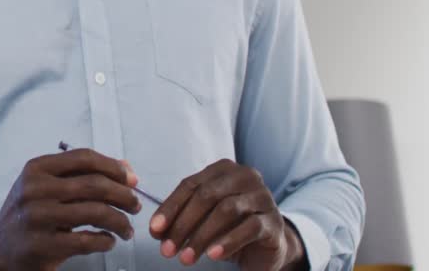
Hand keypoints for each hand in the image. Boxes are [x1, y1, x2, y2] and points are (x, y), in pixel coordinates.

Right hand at [0, 148, 141, 270]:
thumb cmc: (27, 214)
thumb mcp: (44, 186)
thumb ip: (79, 175)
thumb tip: (124, 167)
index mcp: (37, 169)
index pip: (84, 158)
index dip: (114, 167)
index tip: (131, 179)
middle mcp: (35, 189)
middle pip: (95, 184)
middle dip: (124, 195)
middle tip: (135, 205)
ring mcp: (38, 217)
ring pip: (96, 212)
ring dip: (120, 221)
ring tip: (126, 228)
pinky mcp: (43, 245)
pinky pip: (88, 240)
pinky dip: (106, 240)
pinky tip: (109, 240)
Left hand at [149, 160, 304, 269]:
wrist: (266, 245)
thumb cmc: (230, 227)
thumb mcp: (202, 220)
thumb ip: (180, 219)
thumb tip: (156, 231)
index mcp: (224, 169)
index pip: (190, 185)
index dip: (170, 208)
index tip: (154, 230)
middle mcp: (245, 176)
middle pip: (207, 196)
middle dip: (183, 224)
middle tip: (167, 250)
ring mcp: (262, 197)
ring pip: (227, 210)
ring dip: (201, 236)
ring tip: (186, 258)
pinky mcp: (274, 221)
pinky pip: (249, 228)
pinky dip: (227, 242)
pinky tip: (212, 256)